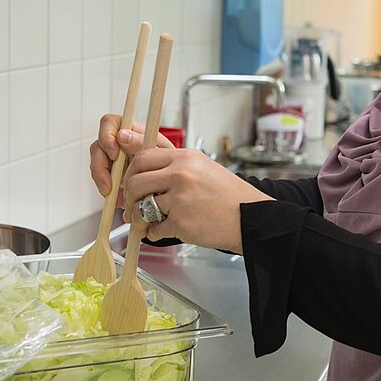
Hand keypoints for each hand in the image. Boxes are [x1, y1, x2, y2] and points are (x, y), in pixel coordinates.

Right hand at [89, 114, 172, 201]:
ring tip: (118, 198)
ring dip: (104, 183)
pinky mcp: (113, 174)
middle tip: (109, 187)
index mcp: (131, 131)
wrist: (173, 183)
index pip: (109, 123)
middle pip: (98, 147)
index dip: (106, 137)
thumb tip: (122, 135)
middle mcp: (119, 142)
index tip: (114, 155)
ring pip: (97, 166)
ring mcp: (114, 158)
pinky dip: (110, 193)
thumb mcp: (161, 152)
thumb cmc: (170, 162)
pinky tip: (121, 201)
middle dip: (100, 168)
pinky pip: (103, 181)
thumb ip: (142, 142)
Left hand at [121, 147, 272, 253]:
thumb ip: (172, 161)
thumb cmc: (226, 194)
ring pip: (141, 207)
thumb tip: (138, 146)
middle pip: (135, 181)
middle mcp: (181, 174)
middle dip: (129, 197)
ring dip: (139, 218)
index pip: (142, 156)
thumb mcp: (202, 166)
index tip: (129, 181)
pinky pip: (154, 229)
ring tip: (148, 221)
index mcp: (185, 157)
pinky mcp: (181, 222)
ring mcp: (180, 198)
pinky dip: (156, 233)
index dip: (130, 171)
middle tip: (134, 205)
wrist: (251, 217)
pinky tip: (167, 230)